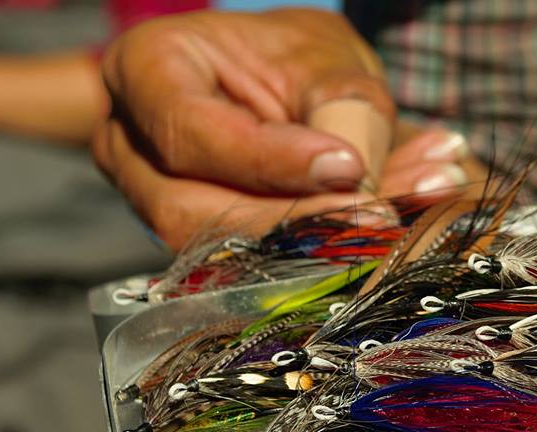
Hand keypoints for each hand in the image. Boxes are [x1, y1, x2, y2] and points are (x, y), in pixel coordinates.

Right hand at [92, 9, 470, 249]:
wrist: (280, 84)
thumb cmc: (290, 58)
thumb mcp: (323, 57)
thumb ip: (345, 111)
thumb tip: (380, 181)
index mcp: (145, 75)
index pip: (190, 132)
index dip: (269, 160)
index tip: (347, 167)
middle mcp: (133, 148)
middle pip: (197, 212)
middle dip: (302, 221)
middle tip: (387, 214)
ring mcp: (158, 205)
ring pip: (227, 253)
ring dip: (322, 245)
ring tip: (403, 215)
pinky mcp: (202, 248)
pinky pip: (255, 269)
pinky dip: (326, 255)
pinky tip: (388, 231)